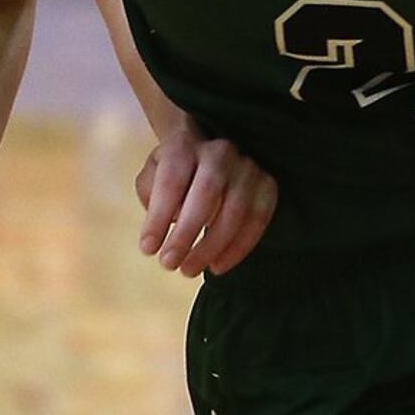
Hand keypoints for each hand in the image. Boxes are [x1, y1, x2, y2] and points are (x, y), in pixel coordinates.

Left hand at [135, 118, 276, 276]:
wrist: (210, 159)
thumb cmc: (176, 176)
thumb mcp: (153, 177)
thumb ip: (150, 193)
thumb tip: (163, 223)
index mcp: (185, 145)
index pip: (171, 180)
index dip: (159, 217)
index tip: (148, 249)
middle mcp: (219, 152)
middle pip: (207, 192)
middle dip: (186, 233)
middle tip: (169, 263)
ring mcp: (247, 168)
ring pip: (236, 209)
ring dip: (211, 246)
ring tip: (189, 269)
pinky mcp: (267, 186)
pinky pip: (257, 220)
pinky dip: (238, 248)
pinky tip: (217, 266)